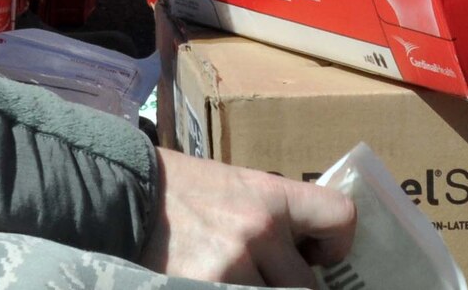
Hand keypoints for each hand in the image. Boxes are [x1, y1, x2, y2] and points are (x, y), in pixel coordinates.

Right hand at [144, 149, 354, 286]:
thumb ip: (276, 217)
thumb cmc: (186, 190)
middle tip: (269, 276)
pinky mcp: (206, 289)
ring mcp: (233, 266)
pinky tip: (218, 284)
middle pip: (308, 286)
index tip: (318, 256)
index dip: (337, 244)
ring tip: (238, 276)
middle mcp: (259, 230)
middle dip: (291, 288)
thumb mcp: (239, 187)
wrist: (127, 192)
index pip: (340, 217)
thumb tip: (309, 255)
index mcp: (272, 195)